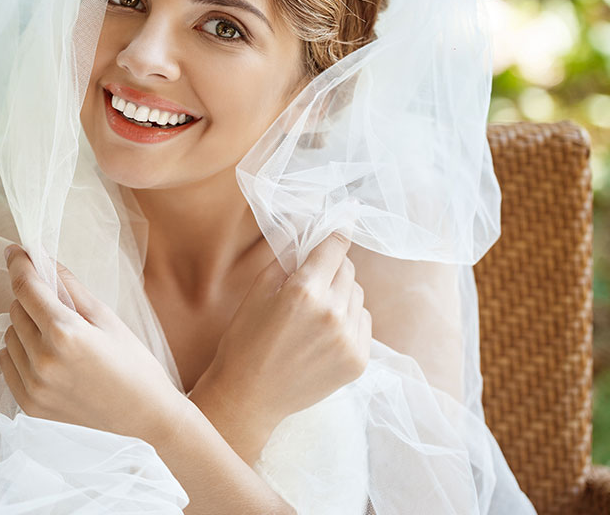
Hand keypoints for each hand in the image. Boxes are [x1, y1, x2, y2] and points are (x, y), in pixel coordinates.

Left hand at [0, 245, 183, 440]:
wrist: (145, 421)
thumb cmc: (134, 365)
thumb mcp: (108, 319)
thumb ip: (72, 288)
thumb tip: (45, 259)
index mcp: (66, 333)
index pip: (27, 288)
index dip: (19, 264)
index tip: (15, 252)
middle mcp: (43, 359)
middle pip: (15, 310)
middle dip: (32, 300)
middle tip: (58, 306)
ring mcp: (33, 386)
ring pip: (9, 337)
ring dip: (26, 328)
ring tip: (59, 339)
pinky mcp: (28, 405)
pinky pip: (8, 365)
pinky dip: (21, 354)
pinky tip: (50, 359)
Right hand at [191, 232, 370, 451]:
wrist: (249, 396)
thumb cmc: (246, 340)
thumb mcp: (258, 291)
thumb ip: (288, 258)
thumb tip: (308, 233)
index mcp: (304, 291)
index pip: (335, 246)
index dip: (340, 228)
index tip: (348, 212)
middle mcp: (332, 313)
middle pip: (348, 269)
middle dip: (332, 269)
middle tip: (311, 282)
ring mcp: (348, 339)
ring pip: (358, 295)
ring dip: (341, 295)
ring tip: (315, 314)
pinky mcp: (358, 360)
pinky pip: (364, 322)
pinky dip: (349, 320)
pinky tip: (325, 334)